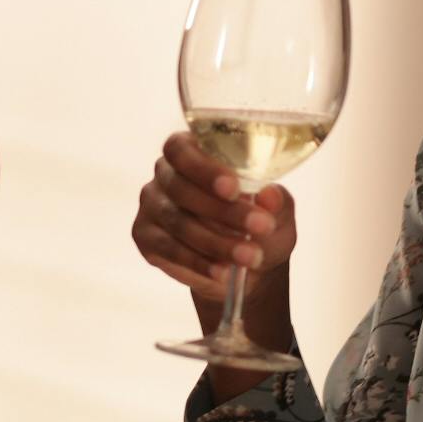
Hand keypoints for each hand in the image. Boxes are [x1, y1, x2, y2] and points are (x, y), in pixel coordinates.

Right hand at [133, 131, 298, 329]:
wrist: (242, 265)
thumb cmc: (257, 225)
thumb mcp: (277, 214)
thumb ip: (277, 203)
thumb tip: (270, 196)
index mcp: (192, 150)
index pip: (182, 149)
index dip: (204, 168)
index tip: (234, 189)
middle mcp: (165, 174)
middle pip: (180, 187)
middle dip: (222, 211)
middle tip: (260, 227)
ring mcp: (152, 205)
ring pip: (178, 222)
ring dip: (216, 242)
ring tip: (250, 257)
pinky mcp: (145, 237)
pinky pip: (168, 249)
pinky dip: (197, 262)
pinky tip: (222, 272)